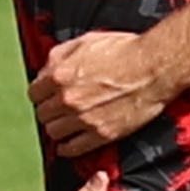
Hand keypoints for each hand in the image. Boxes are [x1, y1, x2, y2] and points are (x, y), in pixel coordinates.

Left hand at [28, 25, 173, 162]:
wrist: (155, 67)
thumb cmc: (125, 50)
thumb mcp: (86, 41)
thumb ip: (59, 56)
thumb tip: (44, 71)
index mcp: (60, 75)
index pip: (33, 94)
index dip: (41, 94)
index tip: (48, 96)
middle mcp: (67, 99)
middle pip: (42, 115)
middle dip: (49, 111)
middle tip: (59, 110)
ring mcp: (84, 119)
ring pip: (54, 132)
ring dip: (58, 128)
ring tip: (66, 124)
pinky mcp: (101, 134)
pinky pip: (73, 149)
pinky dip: (67, 148)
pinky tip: (69, 144)